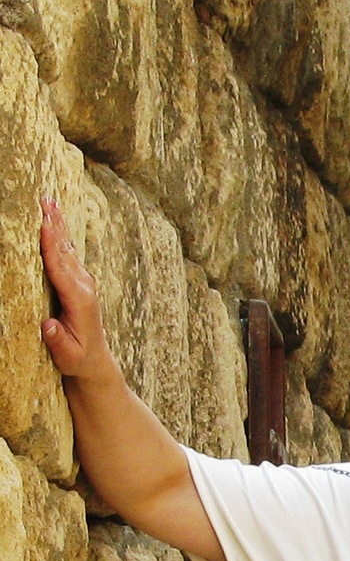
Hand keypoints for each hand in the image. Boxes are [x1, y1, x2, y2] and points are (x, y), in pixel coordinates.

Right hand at [40, 198, 113, 383]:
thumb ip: (58, 341)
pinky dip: (59, 234)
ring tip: (48, 200)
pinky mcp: (79, 280)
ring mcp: (83, 281)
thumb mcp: (68, 356)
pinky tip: (53, 218)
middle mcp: (84, 285)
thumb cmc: (78, 358)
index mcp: (80, 299)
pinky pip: (67, 252)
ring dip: (57, 223)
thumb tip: (48, 325)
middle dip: (54, 224)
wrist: (94, 359)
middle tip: (44, 200)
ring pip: (67, 247)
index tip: (44, 226)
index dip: (52, 247)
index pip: (62, 269)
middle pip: (65, 250)